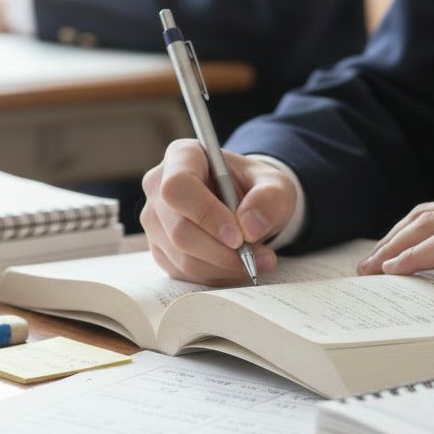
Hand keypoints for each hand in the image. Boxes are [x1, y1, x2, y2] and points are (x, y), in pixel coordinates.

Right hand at [141, 139, 297, 284]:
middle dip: (223, 252)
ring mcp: (156, 221)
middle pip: (179, 230)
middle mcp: (158, 187)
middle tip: (261, 257)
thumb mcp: (277, 186)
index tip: (238, 236)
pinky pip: (185, 273)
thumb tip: (250, 227)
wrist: (248, 206)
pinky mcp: (161, 250)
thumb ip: (270, 199)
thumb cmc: (257, 189)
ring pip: (183, 258)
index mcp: (182, 157)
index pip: (178, 187)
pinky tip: (238, 266)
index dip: (206, 214)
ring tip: (259, 261)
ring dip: (225, 267)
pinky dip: (217, 276)